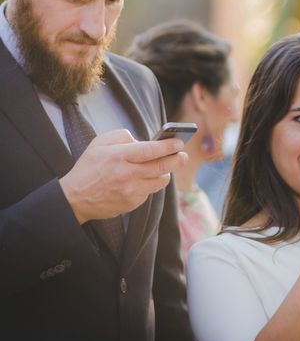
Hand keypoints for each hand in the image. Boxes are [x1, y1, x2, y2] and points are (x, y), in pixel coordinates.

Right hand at [59, 129, 187, 223]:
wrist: (74, 198)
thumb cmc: (88, 167)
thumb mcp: (99, 143)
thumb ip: (122, 137)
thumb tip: (143, 141)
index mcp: (118, 157)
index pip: (150, 150)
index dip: (168, 146)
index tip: (179, 142)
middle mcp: (126, 174)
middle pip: (162, 167)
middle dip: (177, 160)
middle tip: (183, 155)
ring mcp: (130, 191)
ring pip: (160, 181)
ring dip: (164, 173)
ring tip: (162, 167)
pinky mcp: (132, 203)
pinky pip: (149, 192)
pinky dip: (150, 184)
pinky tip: (142, 179)